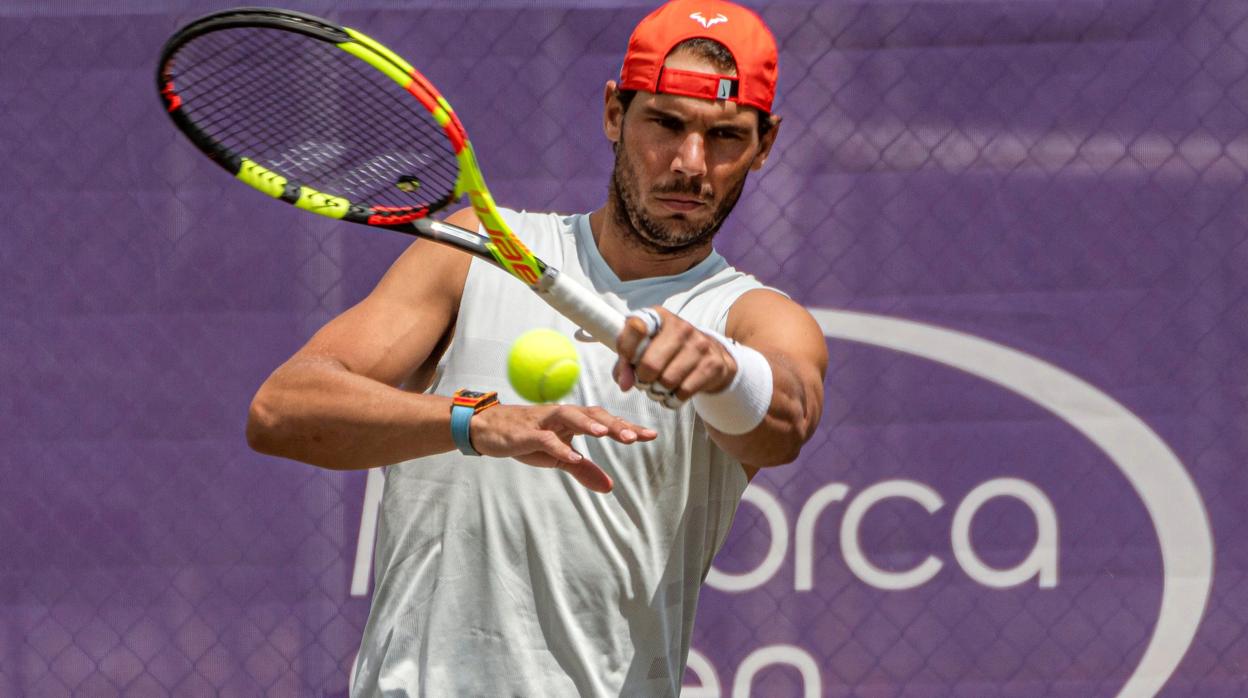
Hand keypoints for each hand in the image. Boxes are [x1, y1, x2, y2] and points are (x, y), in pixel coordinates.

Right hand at [469, 403, 656, 492]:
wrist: (488, 429)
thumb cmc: (527, 439)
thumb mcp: (558, 457)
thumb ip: (583, 470)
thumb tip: (609, 487)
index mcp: (573, 420)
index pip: (605, 420)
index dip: (627, 427)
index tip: (651, 435)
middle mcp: (562, 416)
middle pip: (593, 414)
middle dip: (615, 424)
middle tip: (635, 437)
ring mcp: (544, 422)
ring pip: (570, 416)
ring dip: (589, 424)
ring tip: (606, 434)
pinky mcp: (527, 433)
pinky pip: (545, 439)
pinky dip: (560, 446)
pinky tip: (573, 456)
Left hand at [613, 307, 737, 403]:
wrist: (710, 354)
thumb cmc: (667, 351)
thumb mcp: (644, 348)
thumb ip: (626, 363)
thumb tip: (624, 384)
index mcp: (660, 317)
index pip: (636, 328)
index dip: (626, 351)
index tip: (628, 362)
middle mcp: (681, 327)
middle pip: (650, 364)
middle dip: (642, 380)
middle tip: (644, 382)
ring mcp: (699, 345)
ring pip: (667, 381)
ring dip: (657, 392)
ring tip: (658, 388)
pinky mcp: (712, 364)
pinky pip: (684, 392)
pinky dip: (673, 399)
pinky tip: (672, 394)